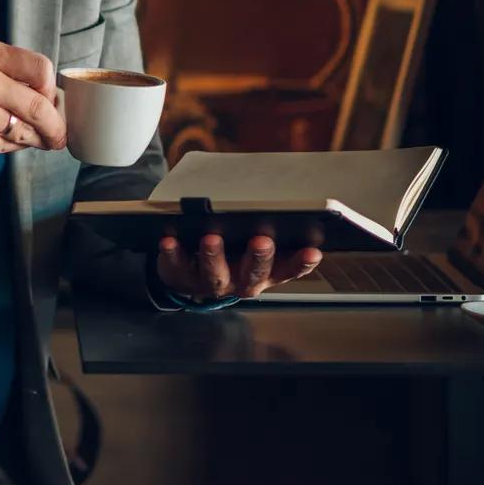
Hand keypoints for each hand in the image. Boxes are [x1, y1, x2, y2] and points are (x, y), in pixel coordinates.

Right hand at [0, 39, 65, 169]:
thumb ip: (4, 73)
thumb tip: (46, 99)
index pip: (40, 69)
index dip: (50, 90)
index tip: (49, 101)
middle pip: (39, 105)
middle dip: (53, 126)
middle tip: (57, 136)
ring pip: (24, 131)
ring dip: (27, 139)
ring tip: (13, 136)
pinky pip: (3, 148)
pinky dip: (1, 147)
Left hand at [155, 233, 323, 301]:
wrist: (188, 273)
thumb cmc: (229, 251)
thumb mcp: (250, 244)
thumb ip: (265, 230)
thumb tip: (279, 201)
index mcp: (264, 273)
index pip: (288, 269)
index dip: (301, 263)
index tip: (314, 250)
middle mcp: (241, 282)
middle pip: (253, 274)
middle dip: (259, 258)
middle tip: (262, 240)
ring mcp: (212, 283)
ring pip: (216, 275)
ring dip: (214, 257)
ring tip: (211, 238)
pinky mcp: (181, 278)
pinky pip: (177, 267)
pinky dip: (173, 254)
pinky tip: (169, 240)